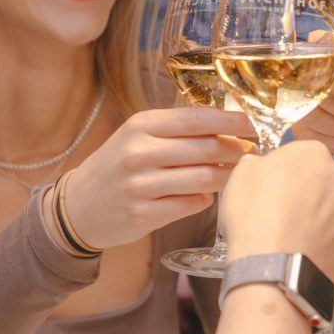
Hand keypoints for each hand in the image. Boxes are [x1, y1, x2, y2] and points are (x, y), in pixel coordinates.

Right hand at [60, 107, 253, 251]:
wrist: (79, 206)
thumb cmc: (118, 166)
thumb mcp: (138, 137)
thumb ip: (176, 131)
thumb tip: (228, 129)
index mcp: (140, 126)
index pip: (196, 119)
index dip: (230, 121)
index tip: (253, 124)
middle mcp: (139, 153)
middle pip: (205, 149)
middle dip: (236, 150)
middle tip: (251, 152)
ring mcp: (140, 186)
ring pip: (203, 179)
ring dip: (226, 177)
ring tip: (236, 174)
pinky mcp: (143, 215)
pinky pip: (191, 205)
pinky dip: (205, 199)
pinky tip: (205, 196)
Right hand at [221, 140, 333, 280]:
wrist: (276, 268)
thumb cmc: (254, 216)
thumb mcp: (240, 177)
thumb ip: (255, 164)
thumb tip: (258, 166)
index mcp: (313, 152)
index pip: (300, 156)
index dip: (284, 174)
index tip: (273, 190)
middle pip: (323, 180)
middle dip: (308, 192)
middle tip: (284, 213)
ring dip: (320, 215)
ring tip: (296, 236)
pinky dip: (328, 239)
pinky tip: (308, 249)